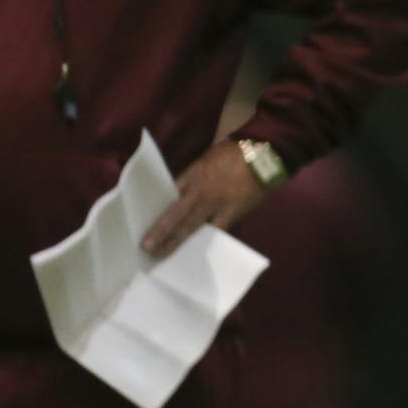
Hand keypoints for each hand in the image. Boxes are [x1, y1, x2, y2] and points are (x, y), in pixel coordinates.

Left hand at [140, 141, 268, 259]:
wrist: (264, 153)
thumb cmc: (234, 152)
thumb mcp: (207, 158)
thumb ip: (193, 176)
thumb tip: (180, 193)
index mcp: (193, 174)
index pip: (169, 194)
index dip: (156, 210)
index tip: (144, 222)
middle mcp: (200, 191)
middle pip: (175, 215)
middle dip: (160, 232)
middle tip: (146, 248)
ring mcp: (215, 204)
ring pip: (191, 226)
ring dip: (176, 241)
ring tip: (163, 255)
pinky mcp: (231, 212)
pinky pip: (216, 231)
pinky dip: (206, 241)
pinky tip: (196, 253)